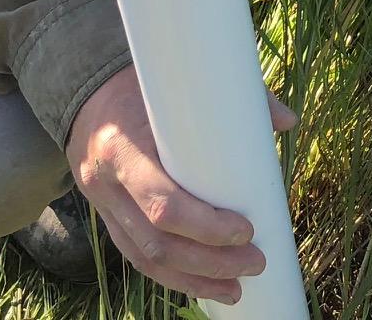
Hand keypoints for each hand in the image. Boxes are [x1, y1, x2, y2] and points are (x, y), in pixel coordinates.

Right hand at [67, 63, 297, 304]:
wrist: (83, 89)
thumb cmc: (140, 84)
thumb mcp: (178, 83)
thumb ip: (234, 97)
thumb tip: (288, 120)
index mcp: (122, 145)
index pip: (163, 202)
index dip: (205, 226)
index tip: (246, 230)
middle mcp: (105, 182)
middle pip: (158, 241)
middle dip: (210, 261)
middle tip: (254, 263)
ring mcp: (101, 204)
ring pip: (145, 258)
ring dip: (193, 279)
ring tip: (234, 289)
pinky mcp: (104, 216)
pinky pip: (135, 256)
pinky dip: (169, 275)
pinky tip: (199, 284)